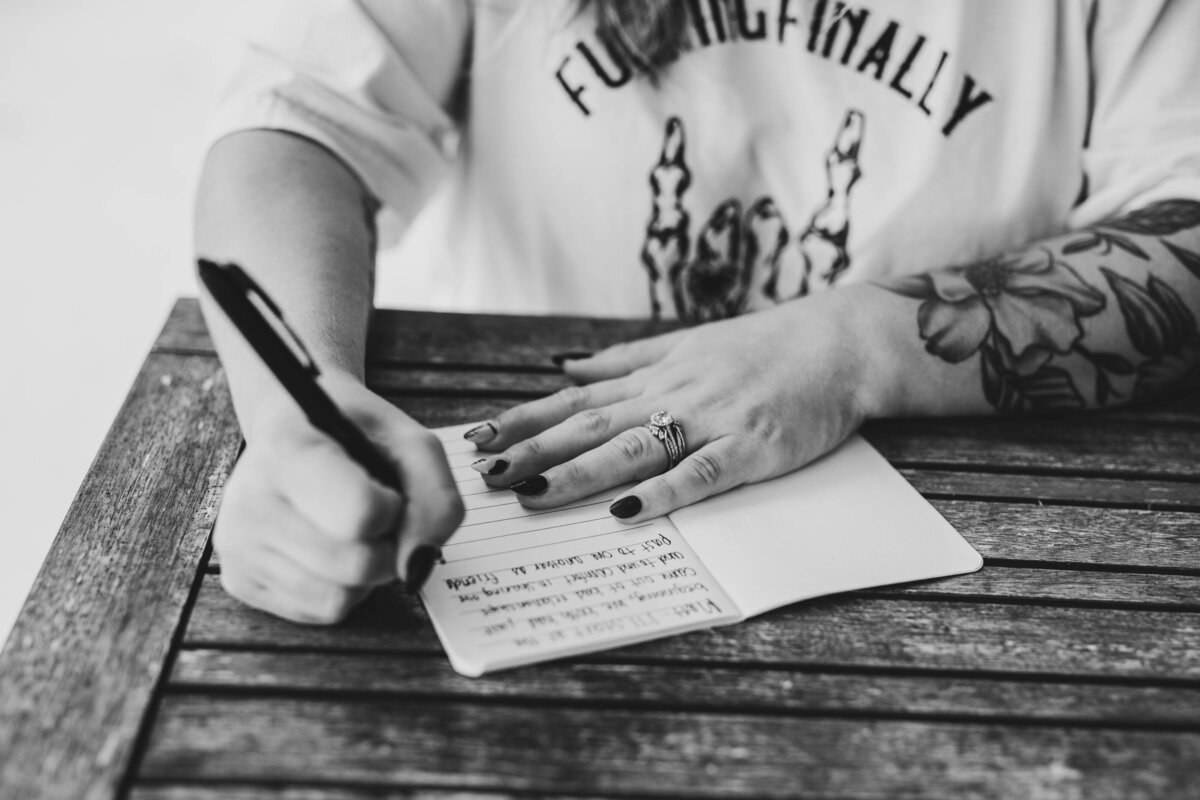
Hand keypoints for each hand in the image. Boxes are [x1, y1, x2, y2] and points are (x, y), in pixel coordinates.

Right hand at [214, 375, 463, 623]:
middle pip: (356, 565)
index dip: (393, 509)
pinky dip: (342, 587)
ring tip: (348, 530)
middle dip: (386, 547)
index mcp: (288, 451)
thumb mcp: (410, 444)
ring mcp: (238, 545)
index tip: (383, 489)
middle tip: (373, 514)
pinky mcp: (239, 580)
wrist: (291, 423)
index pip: (361, 514)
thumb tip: (415, 566)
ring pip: (340, 598)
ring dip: (366, 573)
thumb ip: (435, 500)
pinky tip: (328, 549)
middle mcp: (250, 500)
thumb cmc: (354, 432)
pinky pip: (320, 611)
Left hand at [467, 287, 878, 520]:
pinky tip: (629, 512)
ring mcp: (711, 420)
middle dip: (534, 450)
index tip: (478, 439)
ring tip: (533, 494)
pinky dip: (664, 492)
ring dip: (580, 472)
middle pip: (591, 425)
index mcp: (655, 376)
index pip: (575, 399)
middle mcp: (673, 395)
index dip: (525, 420)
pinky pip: (701, 473)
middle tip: (486, 475)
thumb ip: (624, 359)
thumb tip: (566, 367)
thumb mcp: (685, 343)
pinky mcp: (752, 447)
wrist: (839, 343)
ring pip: (634, 448)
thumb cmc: (763, 347)